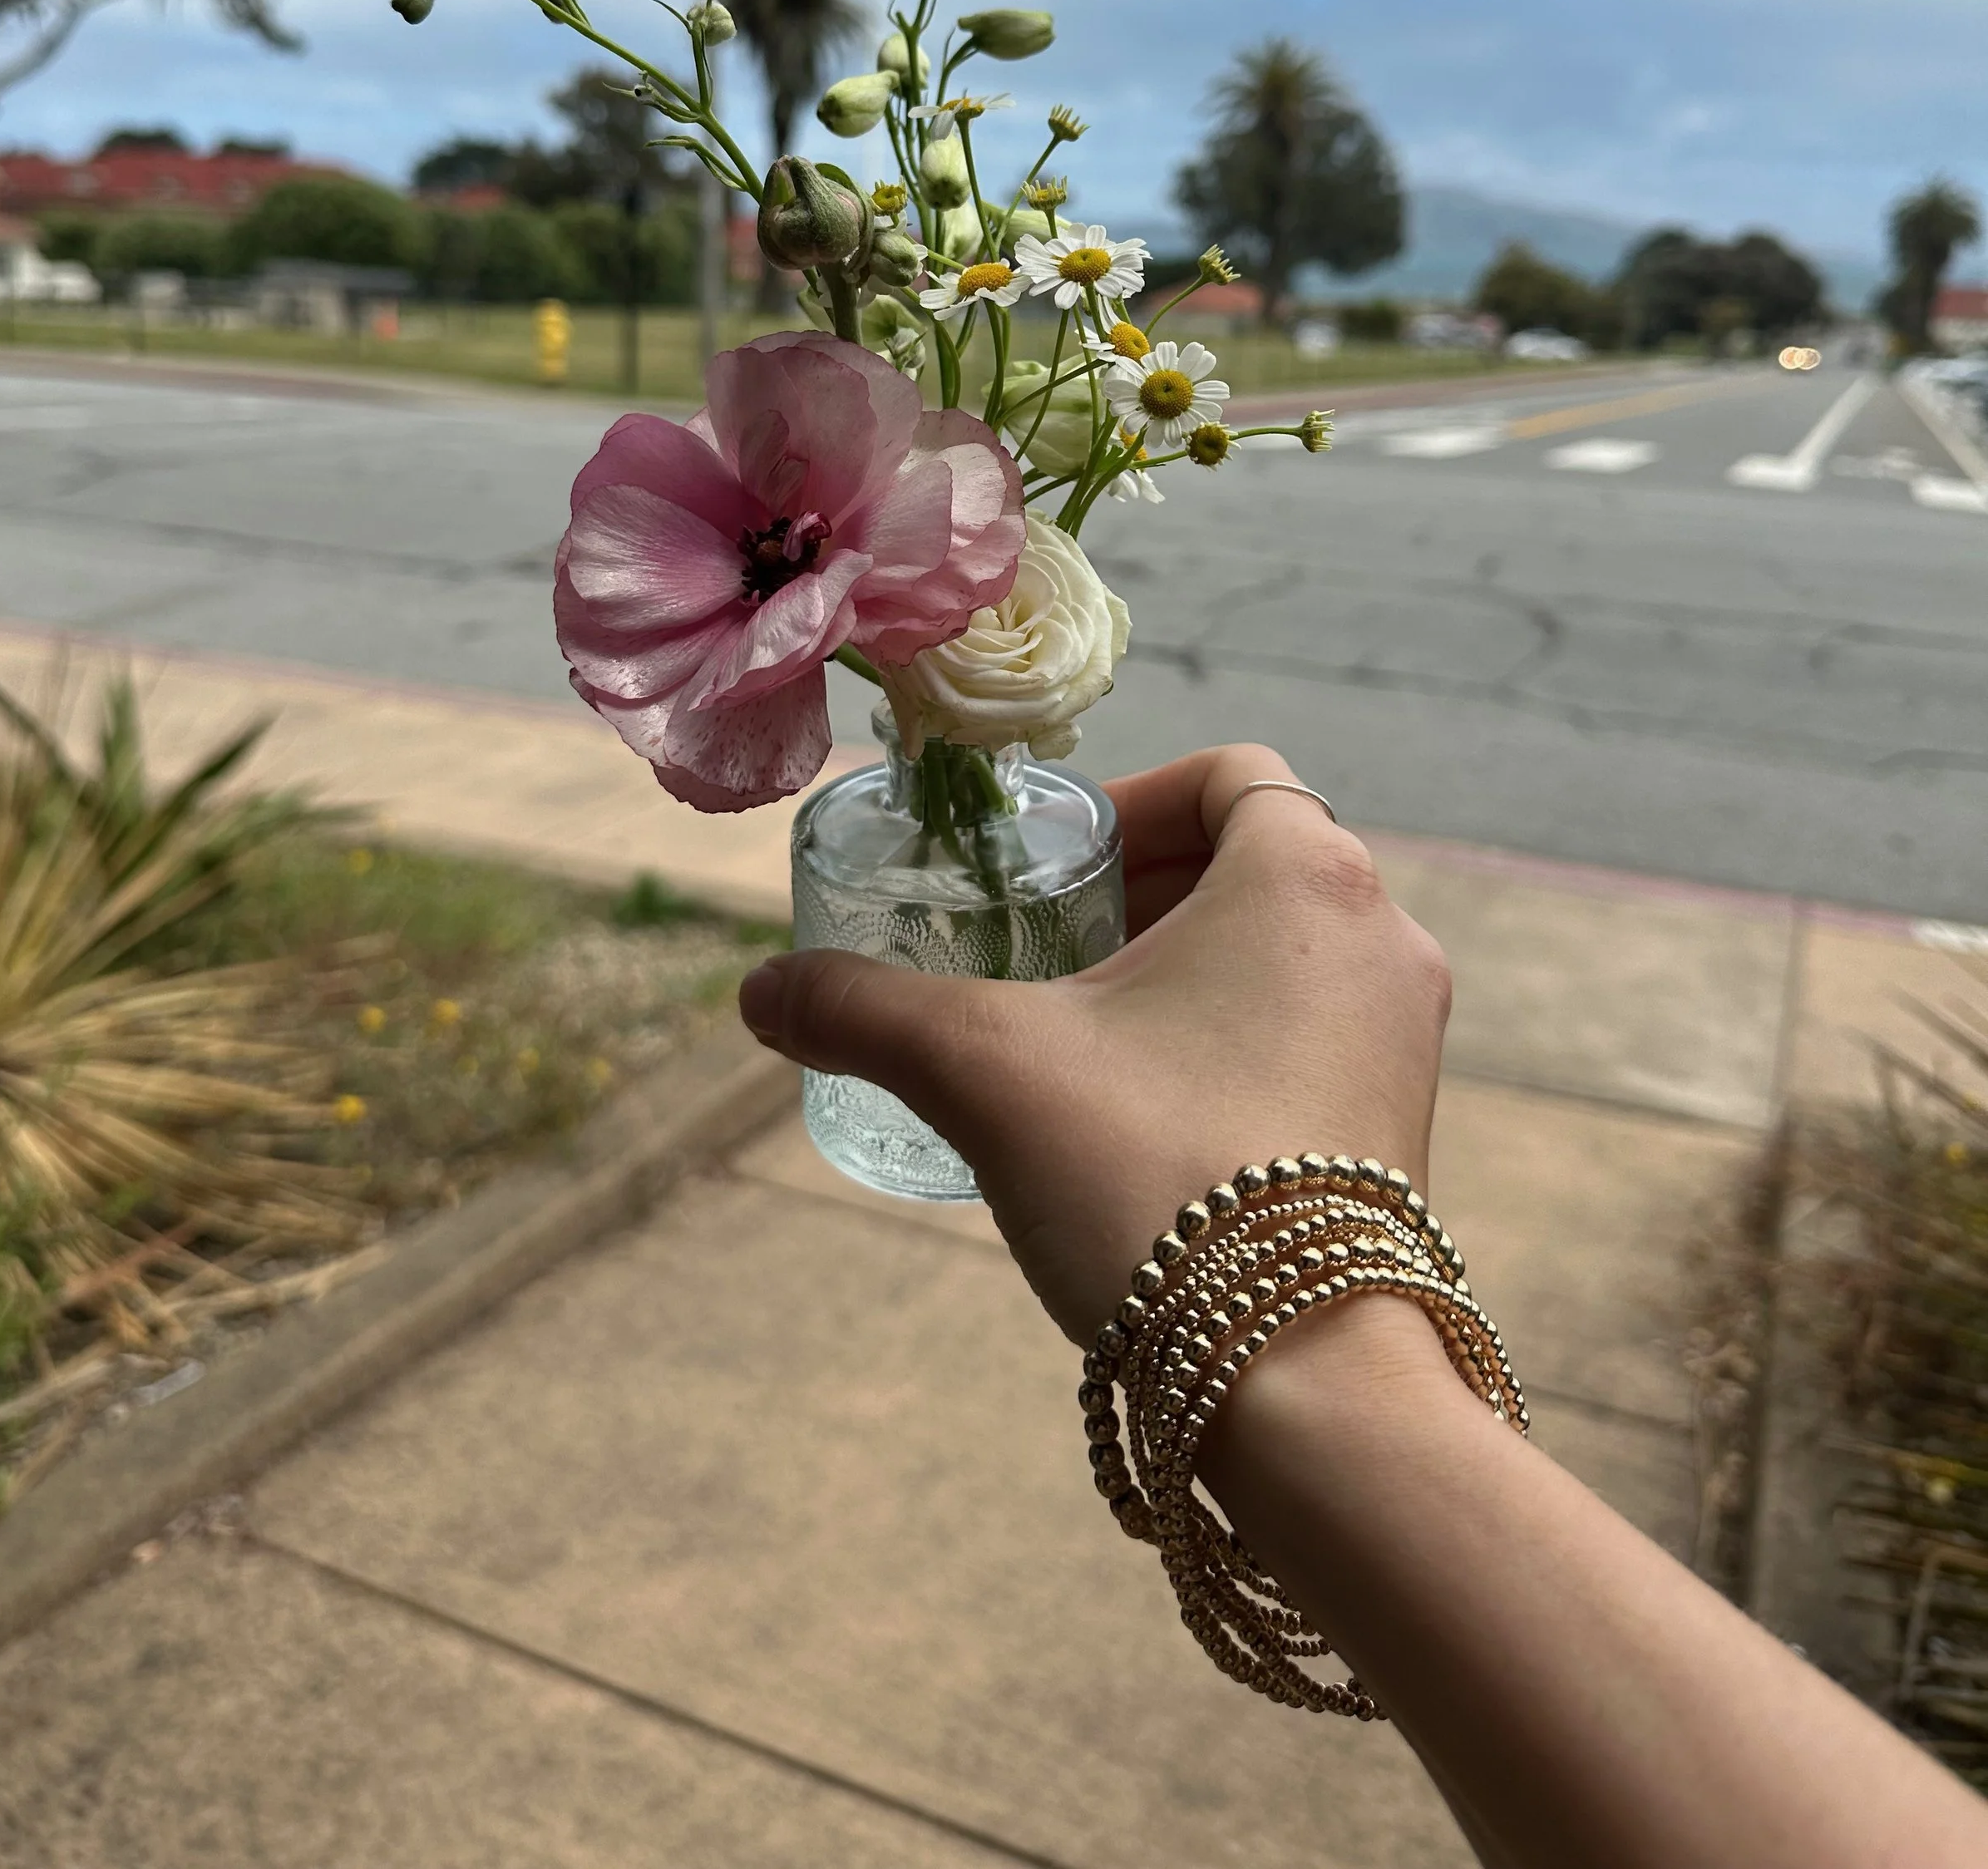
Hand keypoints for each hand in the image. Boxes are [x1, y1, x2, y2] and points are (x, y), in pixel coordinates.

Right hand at [737, 743, 1452, 1347]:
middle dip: (1145, 892)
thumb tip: (759, 995)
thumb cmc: (1158, 1182)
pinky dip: (1228, 1043)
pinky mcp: (1403, 1134)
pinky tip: (1138, 1119)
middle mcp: (1384, 940)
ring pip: (1284, 956)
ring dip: (1184, 972)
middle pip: (1256, 861)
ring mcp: (1405, 1042)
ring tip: (1079, 1039)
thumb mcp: (982, 1072)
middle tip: (1046, 948)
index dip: (1133, 800)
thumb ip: (864, 1011)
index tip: (1053, 867)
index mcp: (1308, 878)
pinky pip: (1309, 1038)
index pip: (1231, 771)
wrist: (1307, 1391)